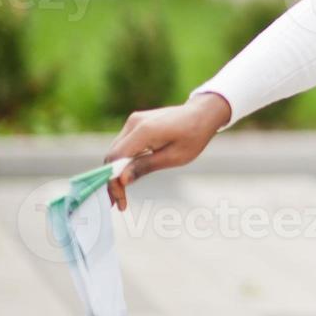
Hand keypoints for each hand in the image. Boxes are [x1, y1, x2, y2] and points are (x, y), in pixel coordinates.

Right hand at [102, 93, 230, 209]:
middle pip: (112, 155)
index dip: (113, 181)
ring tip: (122, 194)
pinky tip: (129, 175)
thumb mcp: (174, 157)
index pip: (116, 158)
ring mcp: (133, 121)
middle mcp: (134, 123)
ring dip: (116, 171)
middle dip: (112, 179)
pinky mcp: (136, 123)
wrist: (202, 114)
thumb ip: (146, 166)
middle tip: (118, 202)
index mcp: (144, 131)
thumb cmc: (194, 136)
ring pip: (116, 150)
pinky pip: (124, 145)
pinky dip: (123, 161)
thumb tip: (121, 180)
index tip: (118, 200)